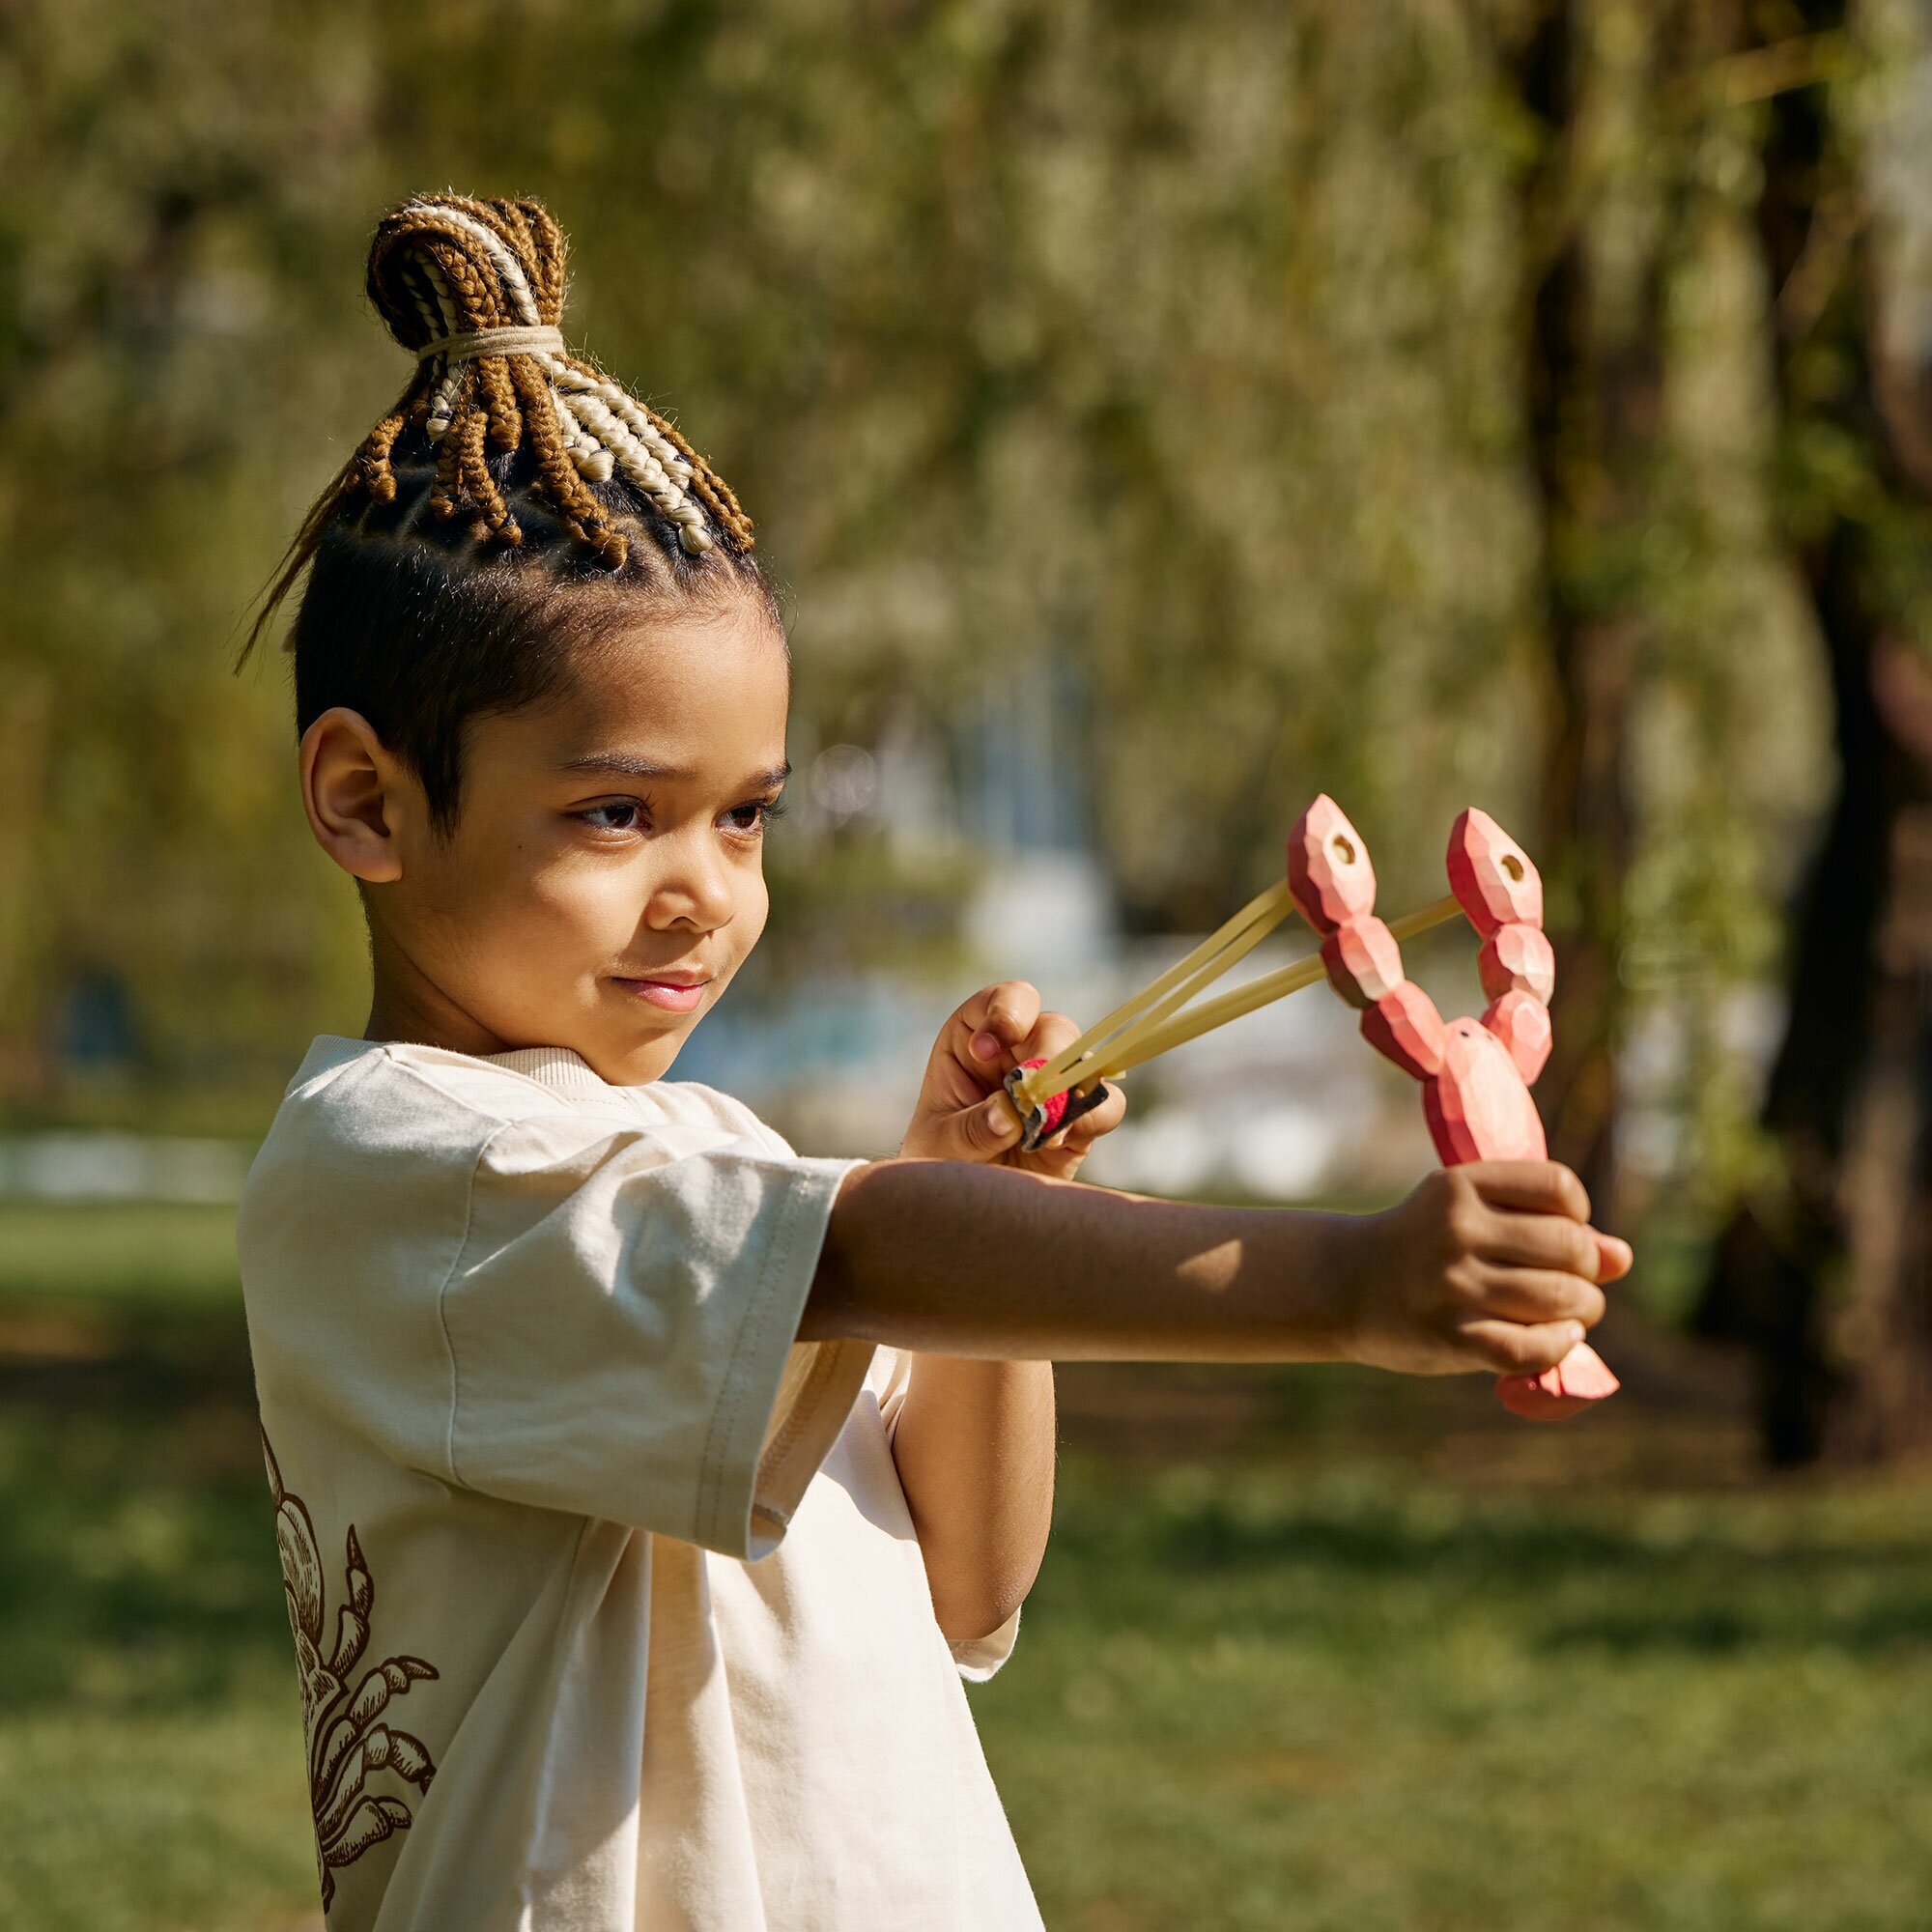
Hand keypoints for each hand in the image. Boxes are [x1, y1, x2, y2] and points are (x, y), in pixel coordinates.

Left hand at [899, 979, 1127, 1178]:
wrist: (967, 1209)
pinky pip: (1107, 1104)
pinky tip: (1056, 1141)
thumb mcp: (940, 1144)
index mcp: (976, 1038)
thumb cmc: (942, 1161)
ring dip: (1071, 1091)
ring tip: (1041, 1131)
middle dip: (1048, 1056)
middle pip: (1054, 1027)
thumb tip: (1010, 1113)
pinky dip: (1091, 1118)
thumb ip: (972, 1128)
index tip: (982, 1051)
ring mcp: (1057, 1083)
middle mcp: (1022, 1051)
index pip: (1004, 1001)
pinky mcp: (1081, 1118)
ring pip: (1088, 1060)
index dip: (1004, 1015)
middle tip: (1033, 1093)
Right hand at [1342, 1162, 1631, 1377]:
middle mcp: (1455, 1230)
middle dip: (1587, 1271)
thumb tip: (1622, 1257)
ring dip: (1583, 1310)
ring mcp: (1451, 1284)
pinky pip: (1531, 1348)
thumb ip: (1543, 1226)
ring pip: (1559, 1298)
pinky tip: (1560, 1338)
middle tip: (1573, 1285)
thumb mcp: (1470, 1217)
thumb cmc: (1425, 1246)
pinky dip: (1559, 1346)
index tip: (1562, 1232)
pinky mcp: (1449, 1335)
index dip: (1580, 1215)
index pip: (1560, 1187)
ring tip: (1571, 1314)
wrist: (1345, 1284)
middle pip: (1569, 1246)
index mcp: (1460, 1185)